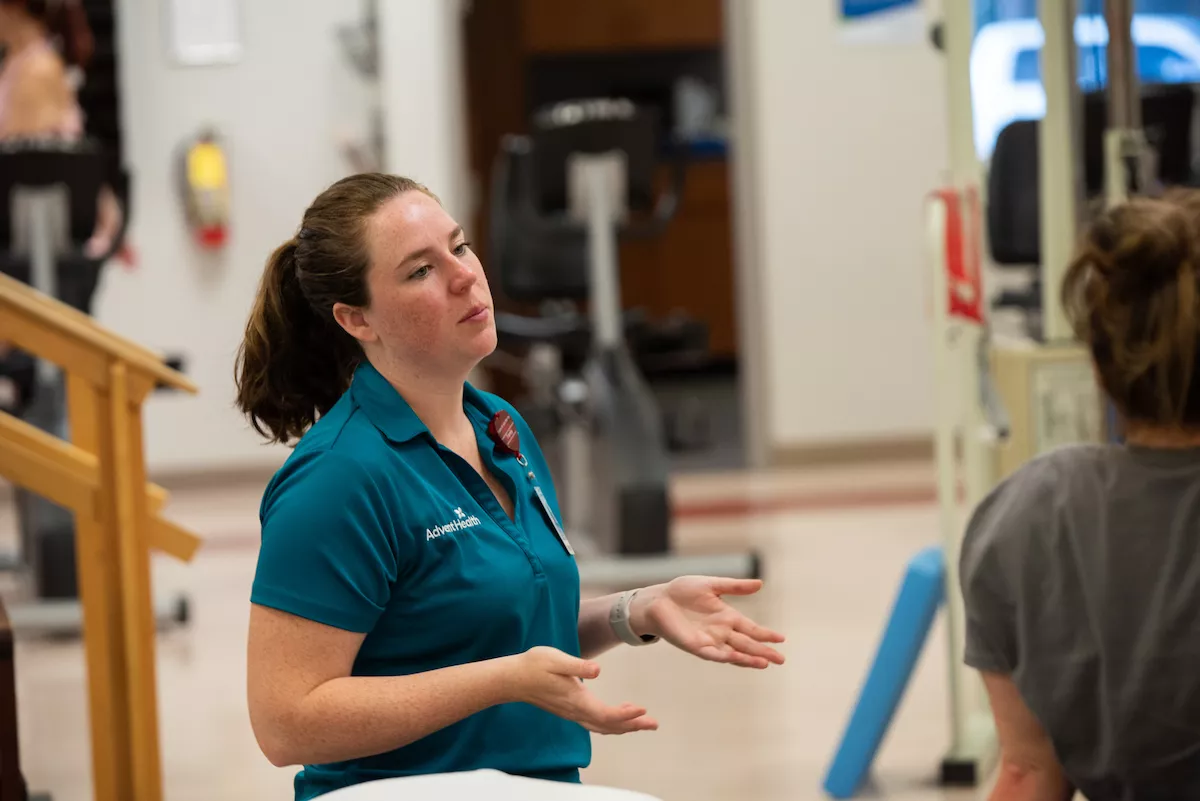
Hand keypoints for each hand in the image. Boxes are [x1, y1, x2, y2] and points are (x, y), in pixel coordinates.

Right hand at [508, 646, 657, 734]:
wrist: (513, 678)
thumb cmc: (534, 665)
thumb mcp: (555, 658)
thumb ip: (577, 665)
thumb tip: (597, 670)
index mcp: (576, 699)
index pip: (606, 715)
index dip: (626, 715)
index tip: (644, 709)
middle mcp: (576, 711)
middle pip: (609, 726)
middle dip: (633, 726)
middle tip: (654, 724)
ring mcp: (572, 713)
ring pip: (603, 726)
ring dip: (625, 726)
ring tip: (644, 721)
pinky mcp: (570, 710)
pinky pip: (596, 723)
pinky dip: (612, 722)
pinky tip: (621, 713)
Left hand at [633, 577, 785, 668]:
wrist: (657, 600)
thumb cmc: (682, 591)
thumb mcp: (711, 585)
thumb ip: (735, 586)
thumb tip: (760, 584)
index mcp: (727, 616)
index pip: (751, 628)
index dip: (765, 634)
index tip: (782, 639)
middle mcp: (721, 631)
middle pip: (747, 644)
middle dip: (763, 651)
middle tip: (781, 659)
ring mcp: (709, 640)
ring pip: (734, 652)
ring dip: (749, 658)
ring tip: (765, 663)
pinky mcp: (695, 646)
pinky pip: (714, 654)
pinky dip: (726, 657)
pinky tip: (738, 658)